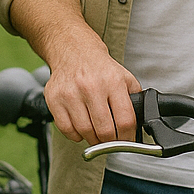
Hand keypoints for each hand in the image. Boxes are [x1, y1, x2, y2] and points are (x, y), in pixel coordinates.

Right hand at [42, 22, 142, 144]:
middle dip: (110, 142)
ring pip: (85, 132)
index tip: (127, 141)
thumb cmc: (99, 68)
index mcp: (112, 82)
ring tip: (96, 135)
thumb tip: (139, 126)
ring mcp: (70, 93)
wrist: (73, 51)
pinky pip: (66, 129)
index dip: (128, 137)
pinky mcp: (54, 99)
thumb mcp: (124, 77)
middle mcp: (90, 87)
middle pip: (105, 130)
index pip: (124, 121)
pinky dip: (75, 135)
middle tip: (111, 140)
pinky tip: (81, 129)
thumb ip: (134, 100)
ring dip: (93, 140)